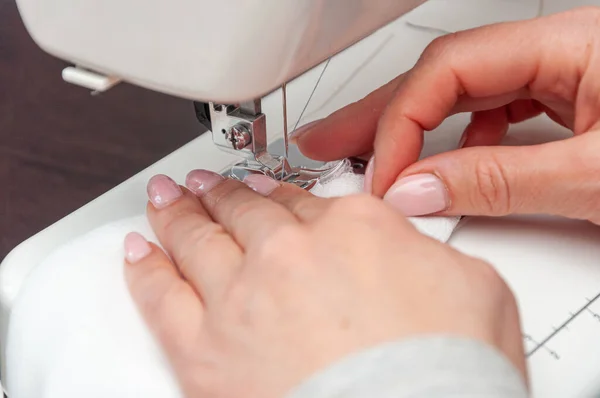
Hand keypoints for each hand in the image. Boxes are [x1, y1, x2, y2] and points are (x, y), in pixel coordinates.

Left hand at [123, 172, 525, 397]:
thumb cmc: (448, 372)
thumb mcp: (473, 286)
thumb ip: (426, 252)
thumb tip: (409, 246)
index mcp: (353, 229)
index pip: (302, 203)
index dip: (277, 194)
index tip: (261, 190)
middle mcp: (290, 253)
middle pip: (243, 211)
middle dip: (220, 193)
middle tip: (204, 183)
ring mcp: (242, 297)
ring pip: (196, 238)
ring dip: (178, 213)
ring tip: (165, 198)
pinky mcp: (205, 350)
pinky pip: (161, 295)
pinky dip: (146, 268)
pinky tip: (139, 252)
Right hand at [293, 7, 599, 222]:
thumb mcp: (596, 176)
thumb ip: (502, 181)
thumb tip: (420, 190)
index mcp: (573, 45)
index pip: (447, 71)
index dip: (400, 125)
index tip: (382, 179)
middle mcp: (562, 51)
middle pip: (441, 74)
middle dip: (377, 112)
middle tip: (326, 140)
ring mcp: (564, 75)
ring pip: (461, 93)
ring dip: (411, 126)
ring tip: (368, 154)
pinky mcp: (567, 102)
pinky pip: (492, 111)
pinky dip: (457, 138)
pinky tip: (445, 160)